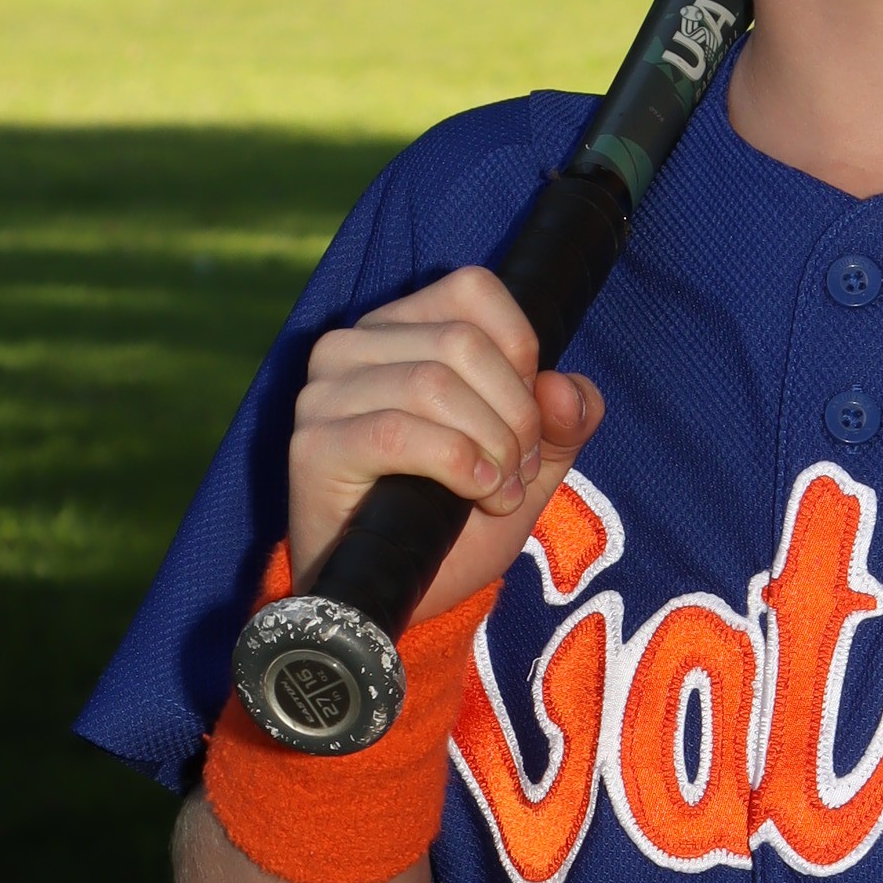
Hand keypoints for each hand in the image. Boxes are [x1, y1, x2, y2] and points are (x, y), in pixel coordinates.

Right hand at [284, 265, 605, 619]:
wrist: (399, 591)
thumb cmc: (453, 516)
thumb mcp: (528, 464)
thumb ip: (564, 421)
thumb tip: (567, 389)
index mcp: (401, 328)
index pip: (474, 290)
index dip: (521, 352)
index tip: (530, 419)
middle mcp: (352, 346)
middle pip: (463, 342)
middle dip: (514, 413)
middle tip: (518, 469)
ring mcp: (325, 392)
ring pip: (433, 383)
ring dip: (489, 446)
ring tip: (496, 490)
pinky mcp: (315, 444)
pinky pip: (399, 432)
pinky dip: (456, 463)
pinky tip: (474, 493)